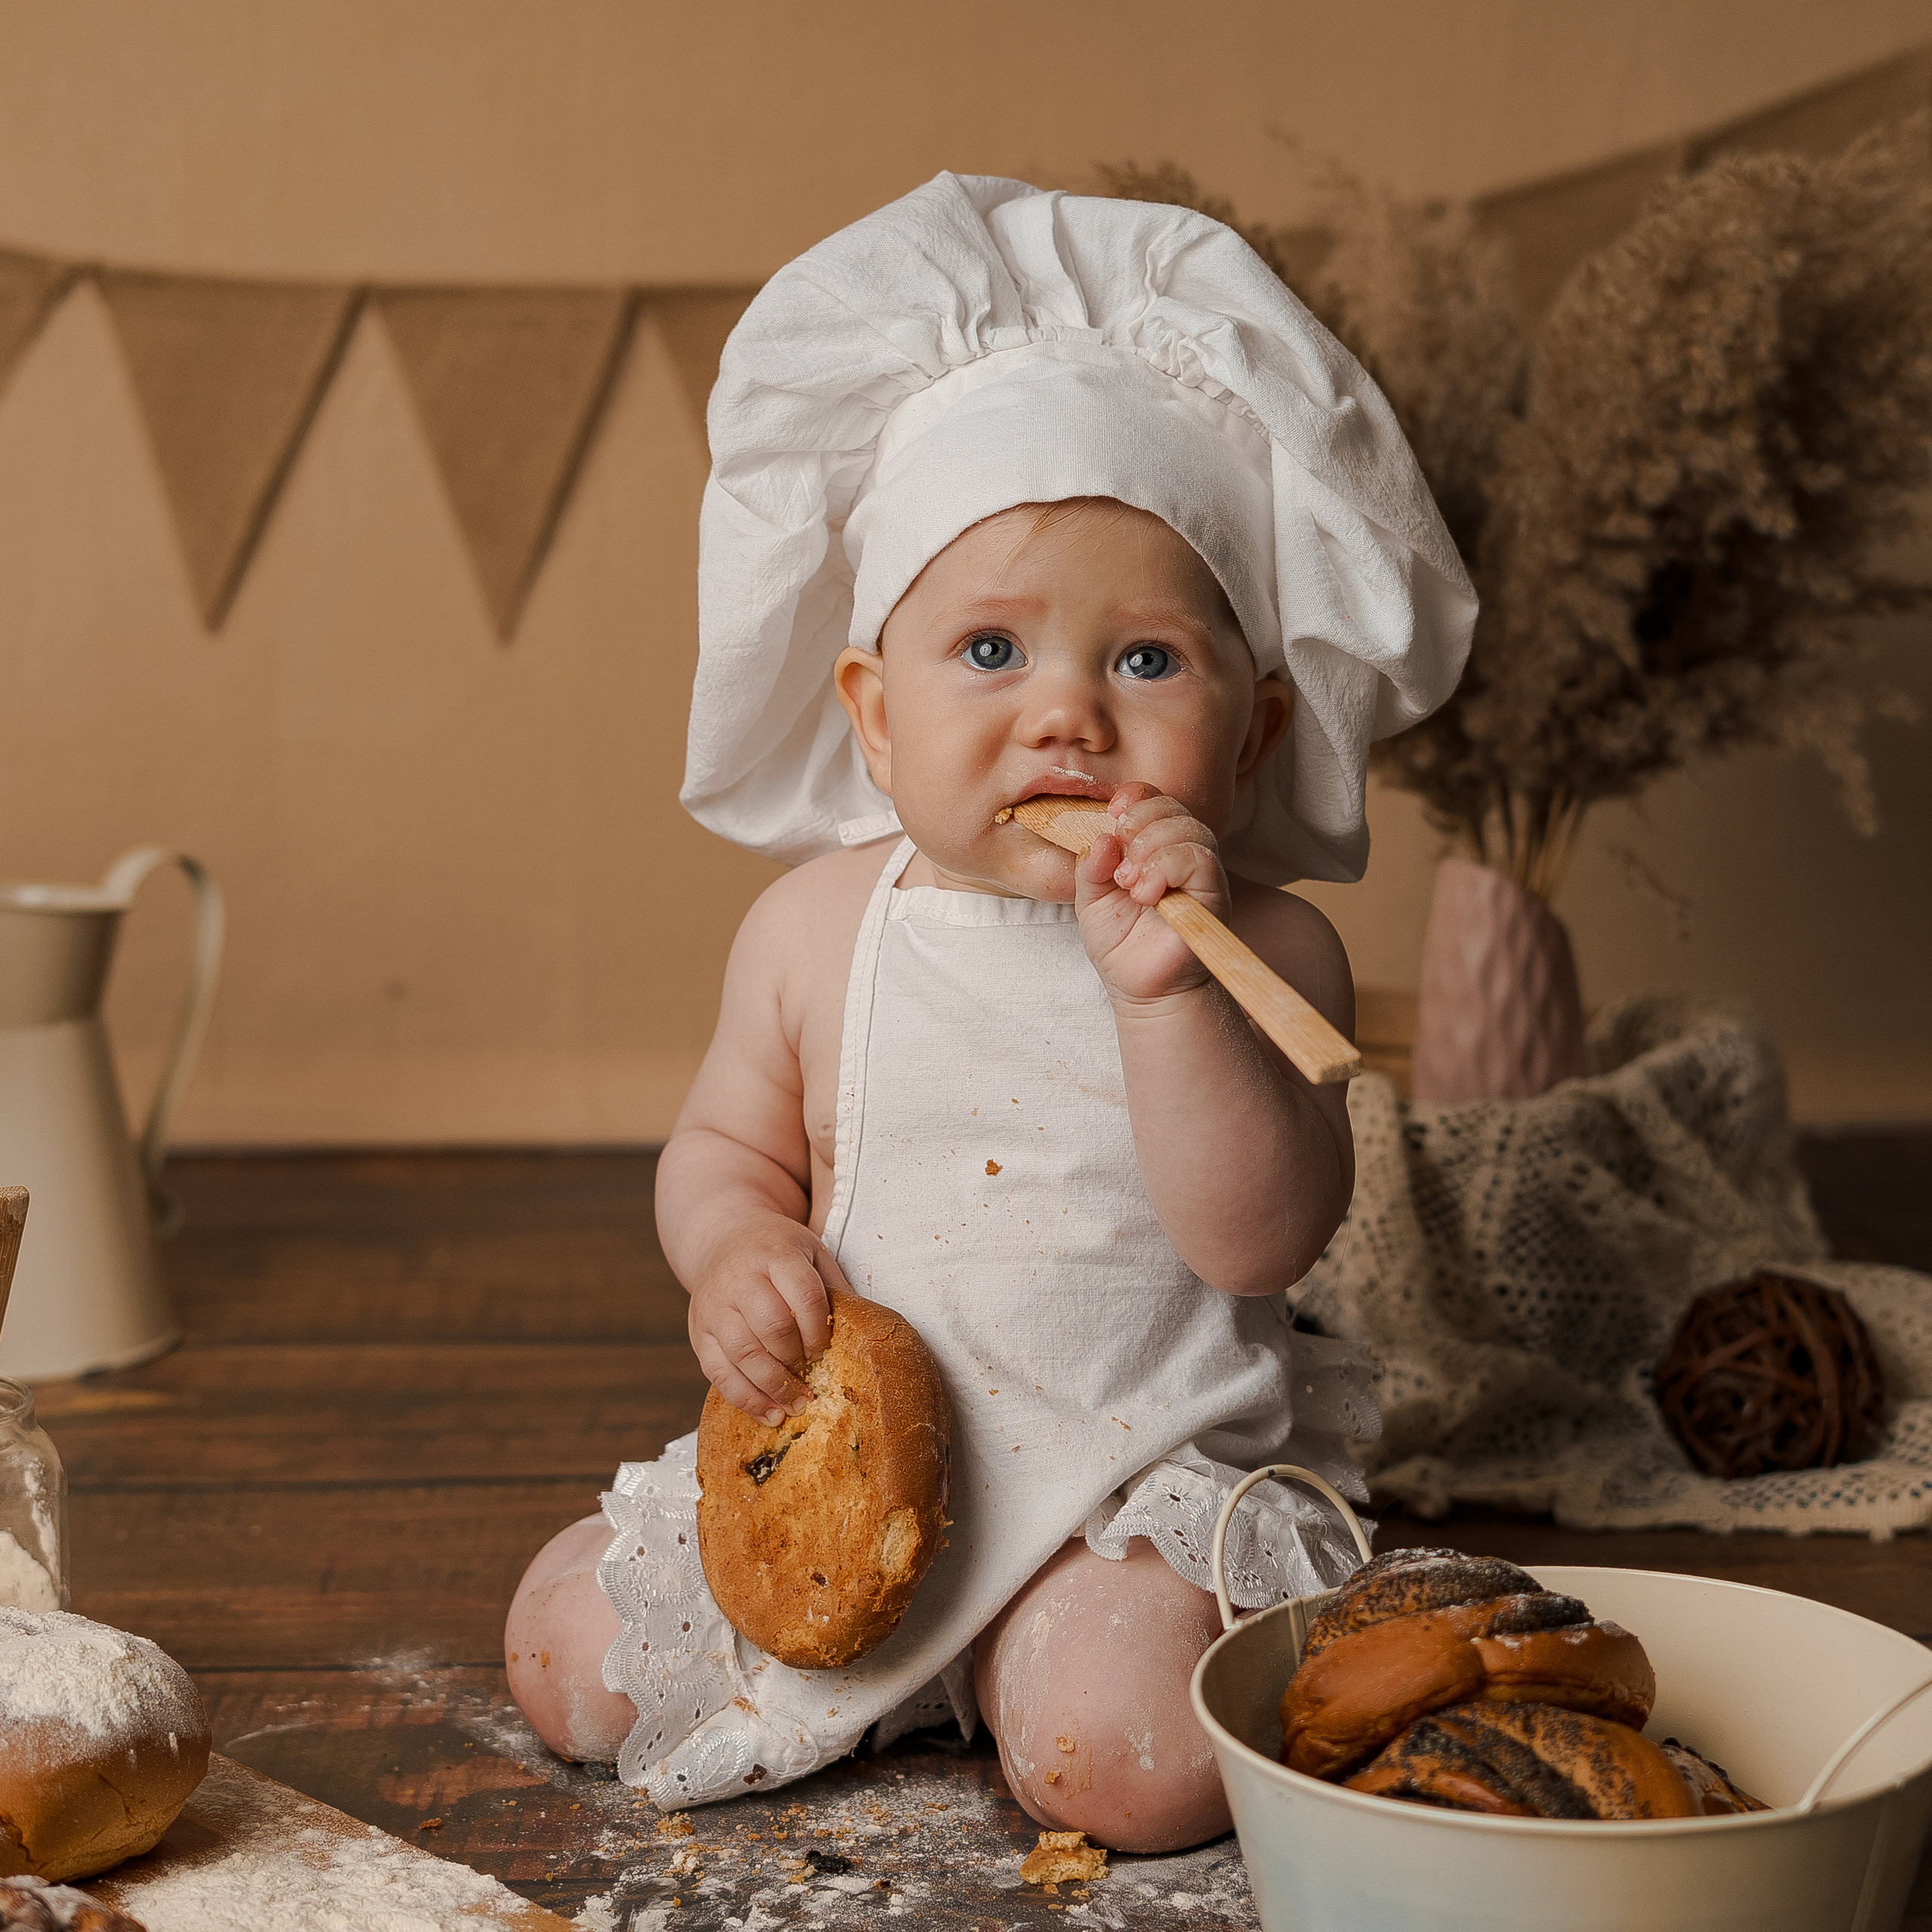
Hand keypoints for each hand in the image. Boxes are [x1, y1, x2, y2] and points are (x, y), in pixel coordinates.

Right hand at [686, 1216, 839, 1424]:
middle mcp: (739, 1279)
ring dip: (774, 1387)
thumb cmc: (776, 1251)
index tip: (827, 1349)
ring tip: (797, 1404)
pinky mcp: (698, 1332)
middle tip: (814, 1381)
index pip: (804, 1295)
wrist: (722, 1238)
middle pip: (772, 1327)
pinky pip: (718, 1372)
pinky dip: (745, 1398)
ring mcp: (714, 1306)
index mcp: (775, 1254)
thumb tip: (866, 1330)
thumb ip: (834, 1286)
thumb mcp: (810, 1251)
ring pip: (743, 1355)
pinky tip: (769, 1413)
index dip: (819, 1329)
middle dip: (797, 1360)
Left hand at [1073, 784, 1231, 1006]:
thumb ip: (1091, 866)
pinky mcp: (1213, 895)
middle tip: (1120, 861)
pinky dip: (1166, 867)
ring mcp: (1201, 874)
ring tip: (1130, 883)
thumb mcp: (1090, 899)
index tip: (1113, 812)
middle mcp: (1182, 855)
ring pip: (1190, 829)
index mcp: (1154, 848)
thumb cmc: (1120, 945)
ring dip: (1151, 847)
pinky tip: (1146, 893)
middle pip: (1174, 808)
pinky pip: (1200, 859)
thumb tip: (1103, 838)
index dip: (1138, 797)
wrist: (1141, 989)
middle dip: (1140, 821)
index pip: (1156, 801)